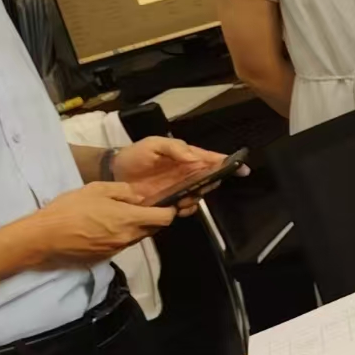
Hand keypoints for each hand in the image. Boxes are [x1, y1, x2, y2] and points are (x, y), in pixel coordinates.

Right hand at [29, 183, 176, 264]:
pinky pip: (122, 245)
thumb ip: (124, 191)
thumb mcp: (97, 189)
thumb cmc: (70, 209)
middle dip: (153, 219)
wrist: (43, 237)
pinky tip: (106, 227)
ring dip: (136, 228)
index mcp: (130, 219)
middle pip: (153, 229)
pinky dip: (121, 236)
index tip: (165, 203)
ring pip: (137, 237)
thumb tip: (140, 197)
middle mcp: (128, 237)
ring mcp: (116, 250)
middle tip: (141, 207)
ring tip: (120, 216)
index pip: (165, 219)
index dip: (169, 210)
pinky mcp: (104, 257)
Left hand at [113, 137, 240, 214]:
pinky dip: (186, 210)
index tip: (242, 169)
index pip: (213, 159)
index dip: (229, 163)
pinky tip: (178, 208)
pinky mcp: (169, 203)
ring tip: (184, 199)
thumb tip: (194, 158)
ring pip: (199, 195)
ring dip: (197, 198)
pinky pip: (185, 208)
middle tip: (200, 187)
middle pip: (211, 179)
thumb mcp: (153, 144)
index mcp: (188, 157)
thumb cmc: (135, 155)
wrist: (112, 173)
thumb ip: (175, 148)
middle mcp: (188, 173)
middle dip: (211, 184)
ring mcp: (179, 189)